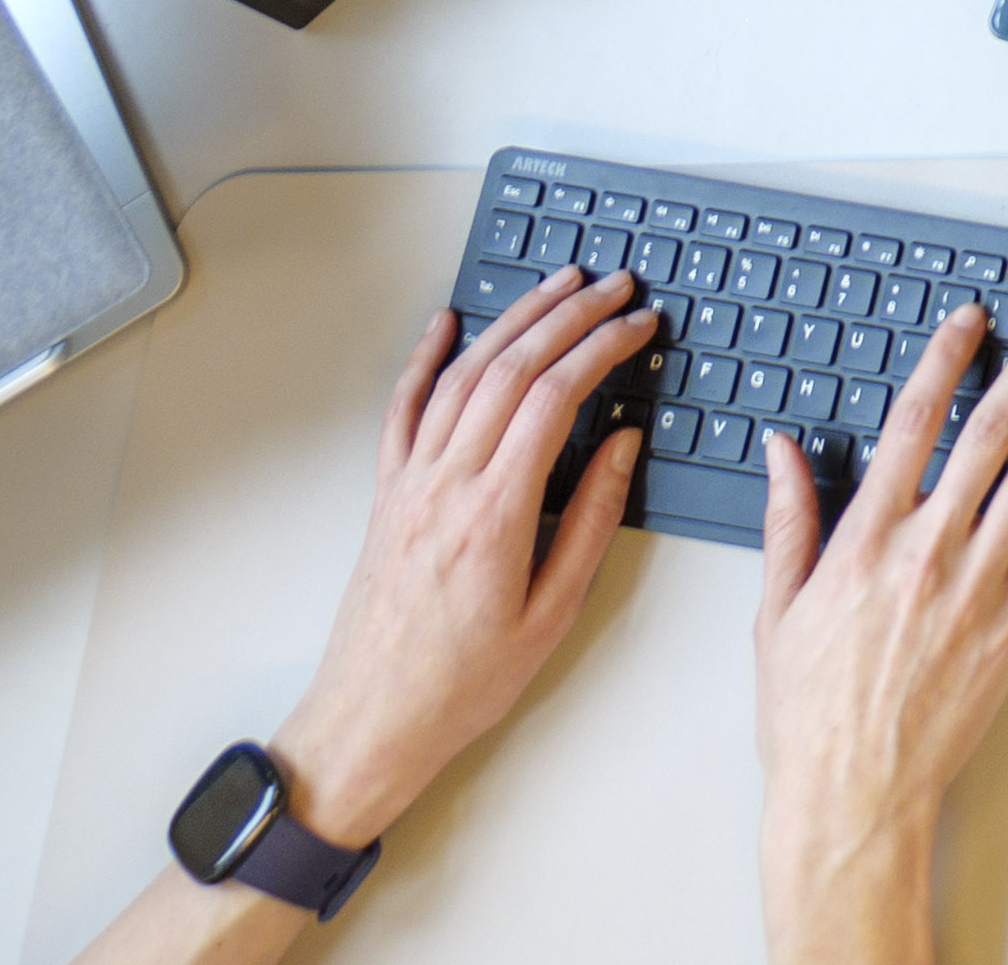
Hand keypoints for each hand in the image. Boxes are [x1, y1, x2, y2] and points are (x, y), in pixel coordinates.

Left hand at [268, 267, 660, 845]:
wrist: (370, 721)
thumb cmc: (462, 683)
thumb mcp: (550, 615)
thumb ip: (590, 522)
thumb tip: (620, 445)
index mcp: (495, 514)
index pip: (554, 398)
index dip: (601, 349)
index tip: (637, 325)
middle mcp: (446, 485)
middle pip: (511, 371)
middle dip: (568, 316)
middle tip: (613, 287)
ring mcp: (408, 485)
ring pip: (460, 377)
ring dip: (511, 322)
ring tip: (554, 287)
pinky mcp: (385, 496)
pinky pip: (402, 411)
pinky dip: (423, 359)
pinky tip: (443, 326)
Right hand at [753, 294, 1007, 964]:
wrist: (852, 794)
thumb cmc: (809, 713)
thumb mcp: (776, 610)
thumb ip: (788, 520)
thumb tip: (783, 450)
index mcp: (866, 539)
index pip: (911, 424)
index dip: (945, 362)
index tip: (972, 321)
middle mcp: (929, 550)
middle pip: (989, 433)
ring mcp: (978, 585)